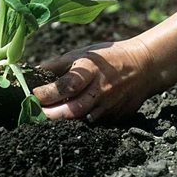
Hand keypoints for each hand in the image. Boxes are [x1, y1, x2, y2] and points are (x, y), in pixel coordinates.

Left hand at [33, 39, 155, 120]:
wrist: (143, 66)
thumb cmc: (107, 58)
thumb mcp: (82, 53)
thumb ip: (57, 64)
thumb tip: (32, 71)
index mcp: (91, 71)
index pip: (66, 85)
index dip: (47, 93)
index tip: (32, 94)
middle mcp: (100, 91)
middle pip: (74, 109)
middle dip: (51, 115)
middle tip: (34, 114)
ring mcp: (109, 106)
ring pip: (82, 120)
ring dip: (63, 122)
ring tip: (46, 118)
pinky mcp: (116, 117)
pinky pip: (94, 123)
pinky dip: (79, 123)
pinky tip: (67, 120)